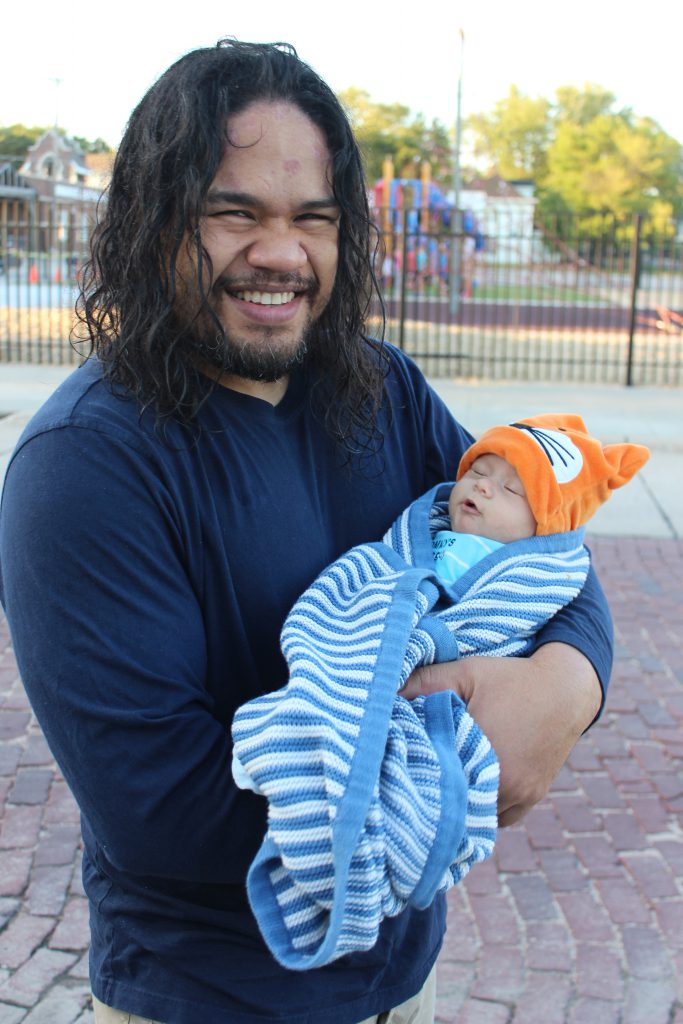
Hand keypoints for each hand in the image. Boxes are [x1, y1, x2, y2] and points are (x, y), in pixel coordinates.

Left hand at [400, 643, 601, 825]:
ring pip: (475, 814)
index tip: (399, 768)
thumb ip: (423, 684)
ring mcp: (518, 794)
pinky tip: (469, 791)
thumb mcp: (465, 672)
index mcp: (480, 748)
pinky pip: (497, 818)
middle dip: (436, 793)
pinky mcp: (530, 799)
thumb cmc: (510, 678)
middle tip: (413, 782)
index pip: (433, 775)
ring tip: (441, 786)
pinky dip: (483, 808)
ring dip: (461, 803)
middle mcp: (502, 780)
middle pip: (454, 801)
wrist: (565, 690)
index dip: (415, 772)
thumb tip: (382, 696)